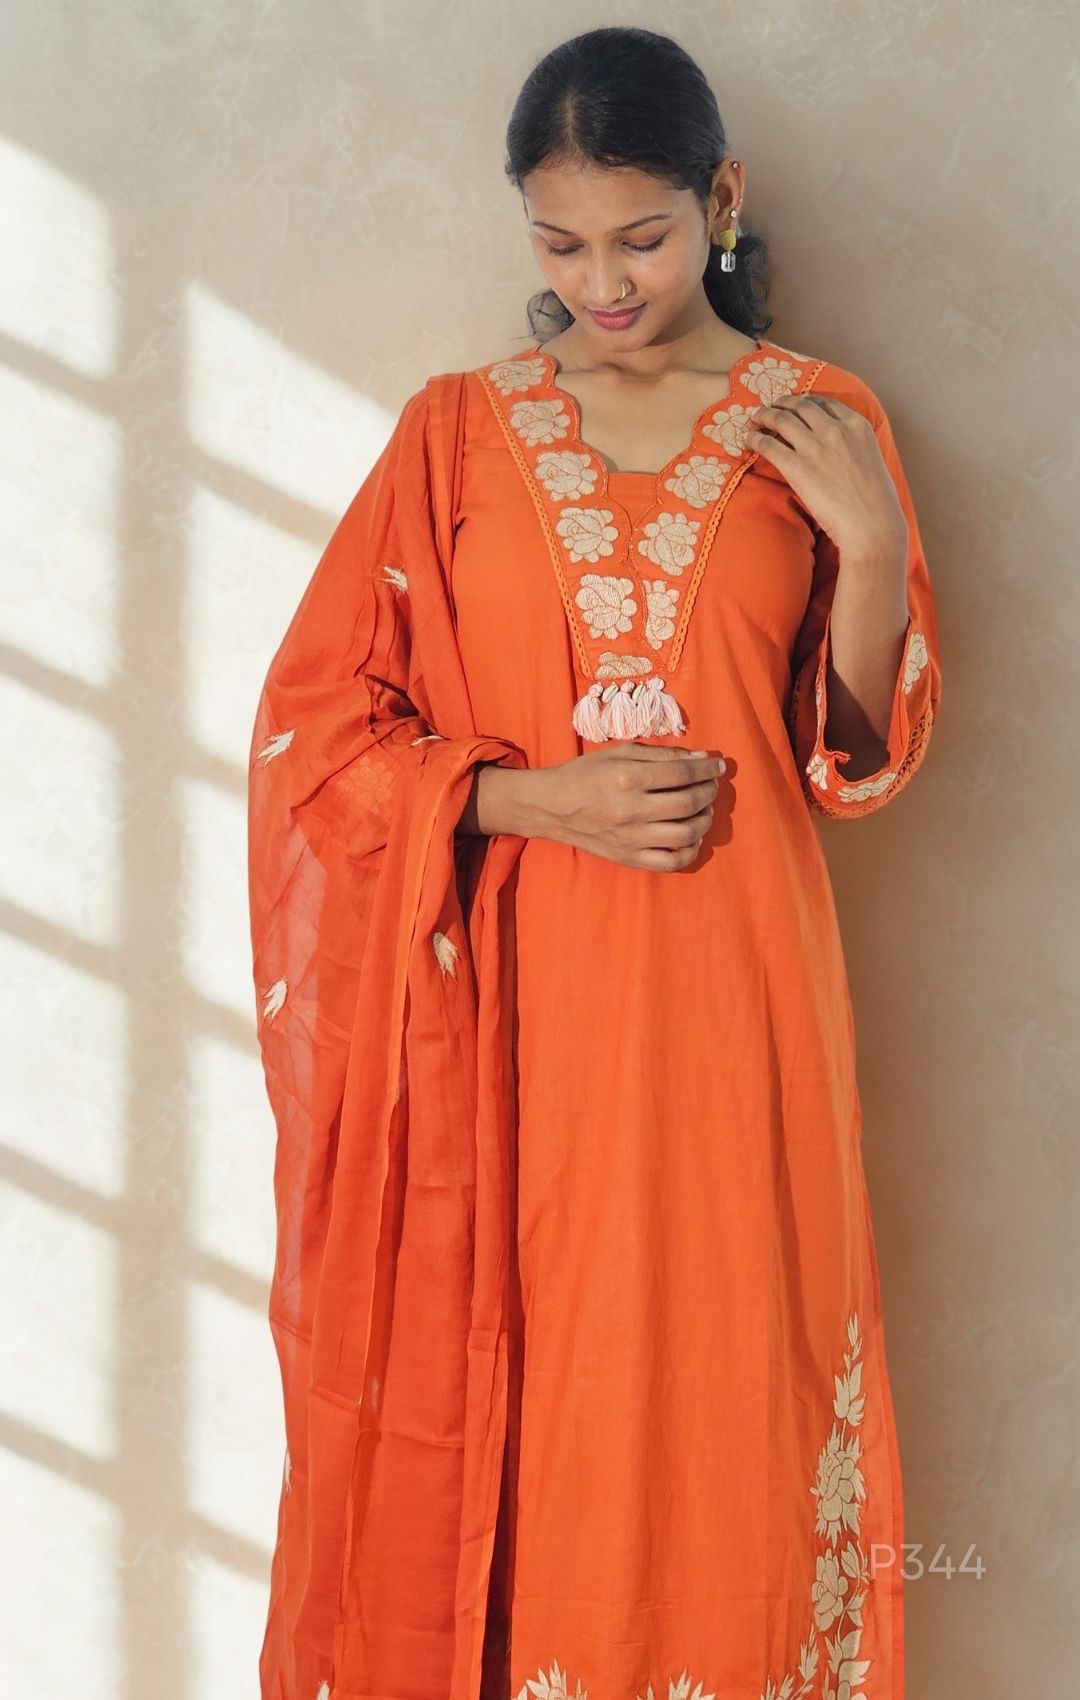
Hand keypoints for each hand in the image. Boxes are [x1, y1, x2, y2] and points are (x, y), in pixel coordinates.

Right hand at [530, 743, 725, 871]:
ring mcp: (630, 838)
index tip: (718, 766)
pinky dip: (691, 850)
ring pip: (686, 833)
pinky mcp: (629, 858)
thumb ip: (662, 754)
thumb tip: (702, 759)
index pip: (682, 772)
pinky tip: (692, 836)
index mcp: (627, 777)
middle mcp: (630, 809)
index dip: (707, 768)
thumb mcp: (620, 753)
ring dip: (705, 819)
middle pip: (689, 801)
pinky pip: (672, 861)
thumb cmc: (586, 774)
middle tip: (711, 785)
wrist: (552, 806)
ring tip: (704, 809)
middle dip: (709, 791)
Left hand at [745, 394, 906, 556]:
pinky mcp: (797, 467)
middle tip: (771, 408)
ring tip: (755, 418)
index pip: (824, 402)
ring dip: (764, 415)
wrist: (871, 524)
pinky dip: (755, 439)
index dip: (804, 401)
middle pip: (800, 406)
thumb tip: (839, 448)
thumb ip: (854, 444)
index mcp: (856, 425)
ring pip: (781, 419)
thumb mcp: (871, 457)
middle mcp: (835, 429)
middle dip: (782, 403)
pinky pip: (768, 445)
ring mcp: (814, 447)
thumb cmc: (876, 501)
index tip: (794, 405)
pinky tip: (748, 439)